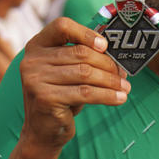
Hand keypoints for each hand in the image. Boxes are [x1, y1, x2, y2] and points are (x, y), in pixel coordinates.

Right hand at [19, 17, 130, 151]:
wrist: (43, 131)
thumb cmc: (61, 98)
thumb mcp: (67, 73)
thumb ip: (81, 58)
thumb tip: (114, 53)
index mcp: (37, 46)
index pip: (62, 26)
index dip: (86, 33)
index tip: (105, 46)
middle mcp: (32, 60)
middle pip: (80, 53)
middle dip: (107, 64)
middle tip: (123, 75)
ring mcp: (36, 79)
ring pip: (85, 73)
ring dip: (111, 81)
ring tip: (125, 88)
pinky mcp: (46, 98)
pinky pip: (86, 93)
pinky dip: (107, 96)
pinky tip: (119, 99)